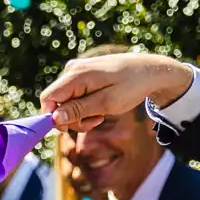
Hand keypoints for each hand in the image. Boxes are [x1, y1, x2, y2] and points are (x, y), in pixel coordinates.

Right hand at [40, 52, 194, 131]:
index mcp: (76, 75)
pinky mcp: (84, 75)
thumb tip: (54, 118)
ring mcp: (78, 71)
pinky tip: (100, 108)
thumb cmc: (132, 86)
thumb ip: (78, 110)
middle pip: (56, 102)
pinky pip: (74, 96)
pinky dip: (84, 106)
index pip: (48, 98)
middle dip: (70, 118)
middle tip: (93, 123)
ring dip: (78, 115)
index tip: (70, 129)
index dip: (53, 117)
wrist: (152, 71)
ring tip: (100, 116)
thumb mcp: (106, 103)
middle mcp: (72, 70)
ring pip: (65, 101)